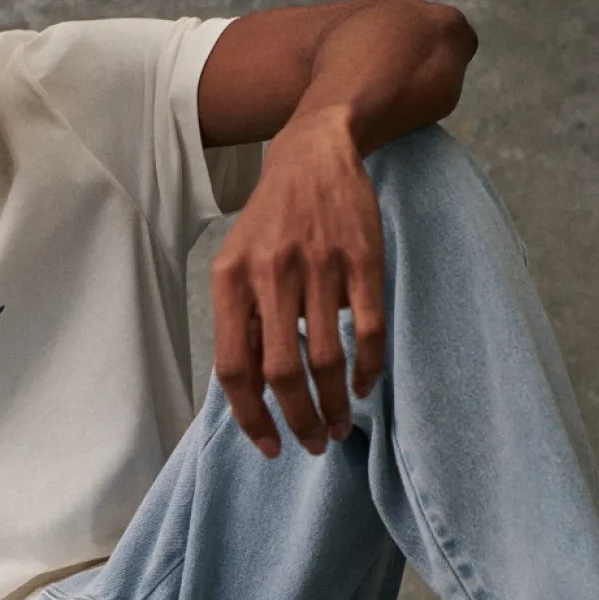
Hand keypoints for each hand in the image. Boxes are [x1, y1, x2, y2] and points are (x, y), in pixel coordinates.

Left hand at [210, 104, 385, 457]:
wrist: (315, 153)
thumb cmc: (272, 222)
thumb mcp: (237, 263)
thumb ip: (244, 322)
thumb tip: (253, 394)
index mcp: (231, 279)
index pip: (235, 368)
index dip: (250, 417)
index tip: (268, 446)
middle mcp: (272, 273)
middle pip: (283, 372)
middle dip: (299, 420)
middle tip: (313, 443)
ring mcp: (320, 266)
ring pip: (326, 358)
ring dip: (335, 404)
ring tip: (338, 425)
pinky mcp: (363, 260)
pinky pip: (367, 330)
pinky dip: (367, 370)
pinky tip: (364, 387)